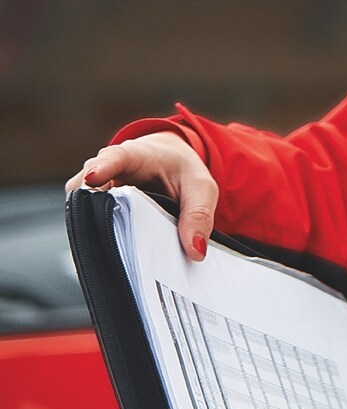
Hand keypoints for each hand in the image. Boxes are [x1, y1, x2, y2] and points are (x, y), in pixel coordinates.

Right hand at [67, 132, 216, 261]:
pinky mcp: (91, 209)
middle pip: (88, 188)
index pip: (114, 157)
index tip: (93, 177)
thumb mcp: (200, 187)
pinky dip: (98, 238)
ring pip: (82, 210)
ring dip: (94, 228)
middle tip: (108, 232)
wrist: (168, 165)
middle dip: (92, 209)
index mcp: (134, 156)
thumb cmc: (181, 171)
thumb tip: (195, 251)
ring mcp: (95, 190)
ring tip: (114, 247)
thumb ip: (199, 214)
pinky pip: (87, 224)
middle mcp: (106, 171)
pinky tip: (114, 252)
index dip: (102, 167)